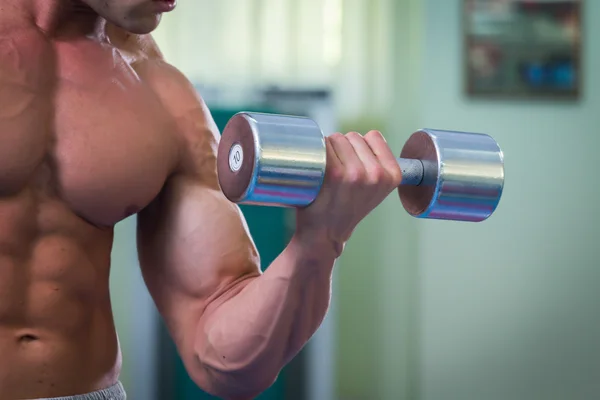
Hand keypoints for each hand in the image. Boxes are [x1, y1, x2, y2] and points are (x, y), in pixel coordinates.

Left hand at [295, 130, 402, 255]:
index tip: (353, 162)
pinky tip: (316, 169)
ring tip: (327, 172)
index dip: (360, 146)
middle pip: (354, 136)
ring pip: (338, 138)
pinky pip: (324, 146)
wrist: (324, 234)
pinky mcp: (334, 173)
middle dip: (343, 148)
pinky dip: (316, 153)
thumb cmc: (345, 208)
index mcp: (392, 175)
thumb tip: (368, 137)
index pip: (374, 136)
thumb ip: (378, 165)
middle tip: (337, 172)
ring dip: (328, 149)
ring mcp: (356, 173)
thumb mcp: (375, 190)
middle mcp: (377, 174)